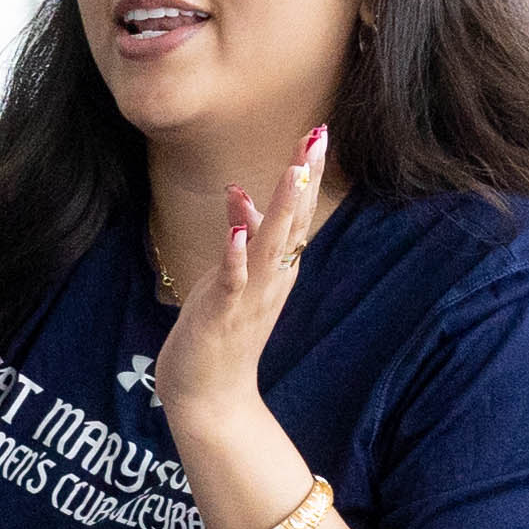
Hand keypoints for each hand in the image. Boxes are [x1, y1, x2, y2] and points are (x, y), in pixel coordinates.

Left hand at [148, 128, 324, 432]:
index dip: (307, 173)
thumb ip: (243, 233)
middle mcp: (273, 280)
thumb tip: (240, 191)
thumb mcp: (234, 274)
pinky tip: (237, 232)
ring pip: (271, 247)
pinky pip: (233, 282)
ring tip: (292, 172)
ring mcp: (251, 297)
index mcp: (278, 268)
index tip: (318, 133)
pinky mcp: (223, 315)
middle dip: (305, 180)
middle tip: (319, 137)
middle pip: (294, 223)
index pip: (298, 214)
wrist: (210, 395)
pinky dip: (236, 257)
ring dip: (281, 210)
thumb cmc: (221, 332)